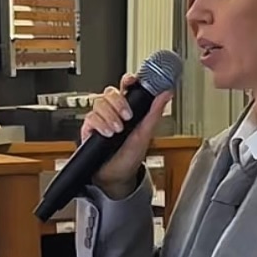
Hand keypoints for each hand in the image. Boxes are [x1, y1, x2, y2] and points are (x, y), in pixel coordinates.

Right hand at [80, 74, 172, 197]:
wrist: (117, 176)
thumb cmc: (131, 156)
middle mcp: (112, 111)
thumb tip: (167, 92)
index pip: (125, 87)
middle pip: (110, 92)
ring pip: (99, 103)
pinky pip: (90, 117)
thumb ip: (155, 112)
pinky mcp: (89, 128)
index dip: (128, 80)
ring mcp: (100, 118)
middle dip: (119, 102)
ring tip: (118, 129)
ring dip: (110, 115)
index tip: (132, 81)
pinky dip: (100, 124)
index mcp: (127, 108)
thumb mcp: (146, 133)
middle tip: (127, 116)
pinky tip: (108, 133)